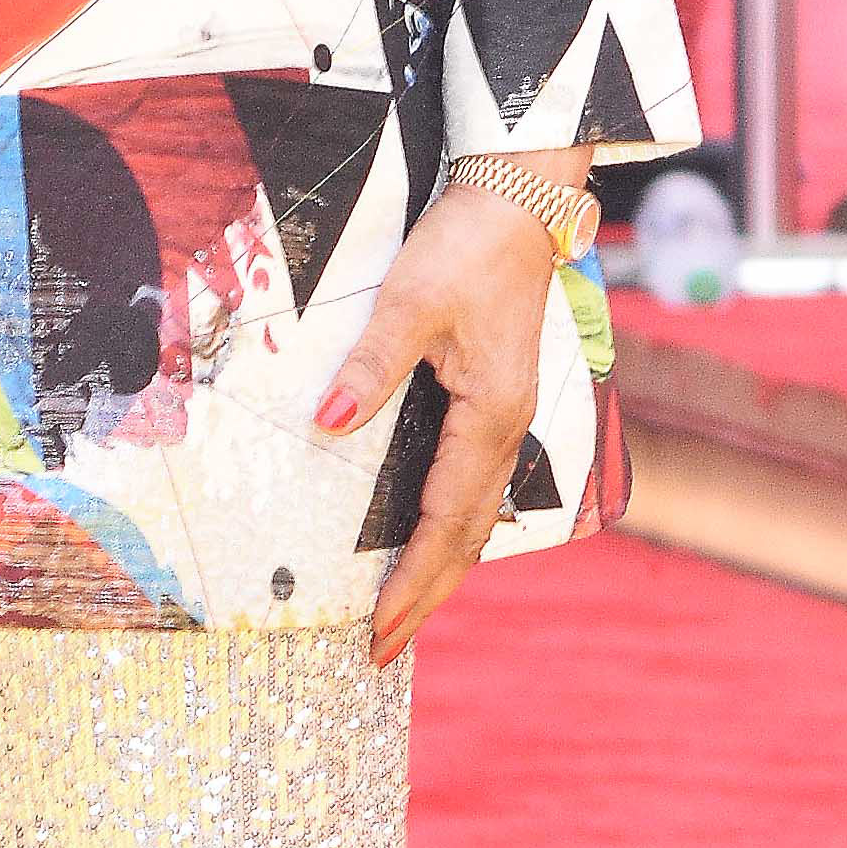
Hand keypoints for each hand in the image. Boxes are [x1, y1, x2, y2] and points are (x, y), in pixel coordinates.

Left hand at [315, 175, 576, 665]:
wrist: (517, 200)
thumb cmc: (466, 246)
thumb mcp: (411, 302)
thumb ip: (370, 366)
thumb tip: (329, 422)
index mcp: (491, 414)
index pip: (446, 519)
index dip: (412, 578)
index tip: (381, 629)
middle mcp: (506, 426)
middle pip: (469, 533)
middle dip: (426, 592)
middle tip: (384, 647)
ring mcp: (506, 413)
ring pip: (476, 510)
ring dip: (440, 561)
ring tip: (403, 606)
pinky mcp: (495, 395)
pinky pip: (473, 479)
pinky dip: (449, 519)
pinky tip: (427, 531)